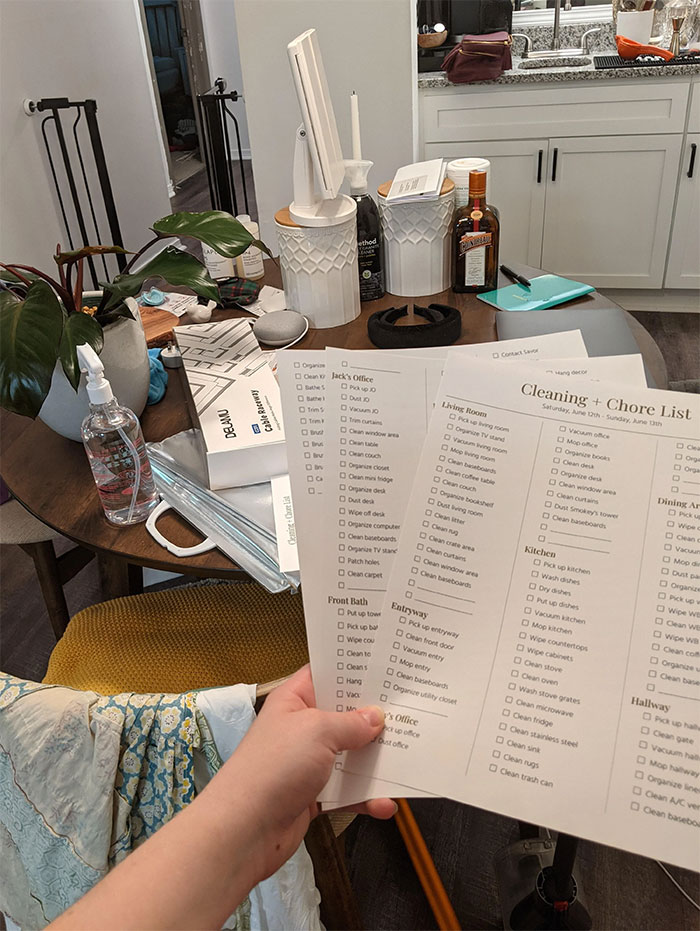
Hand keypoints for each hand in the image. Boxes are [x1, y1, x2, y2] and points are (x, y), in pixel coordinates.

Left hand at [207, 665, 395, 881]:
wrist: (244, 830)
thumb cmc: (275, 766)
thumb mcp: (317, 731)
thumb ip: (350, 723)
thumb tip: (376, 716)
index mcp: (294, 701)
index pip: (325, 674)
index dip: (352, 669)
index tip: (387, 667)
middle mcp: (302, 728)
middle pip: (344, 716)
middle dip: (373, 718)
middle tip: (409, 711)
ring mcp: (307, 763)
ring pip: (350, 755)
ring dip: (375, 761)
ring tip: (407, 758)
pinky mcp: (314, 796)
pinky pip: (347, 792)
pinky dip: (365, 798)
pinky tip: (385, 804)